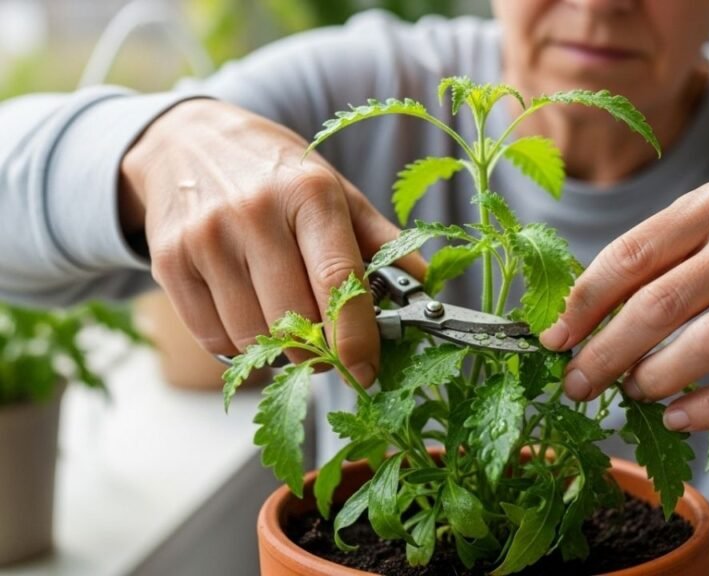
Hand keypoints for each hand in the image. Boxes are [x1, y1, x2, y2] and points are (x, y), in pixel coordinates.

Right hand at [120, 99, 424, 384]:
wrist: (188, 142)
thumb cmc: (275, 173)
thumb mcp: (335, 191)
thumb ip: (381, 242)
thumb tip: (425, 290)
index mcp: (310, 194)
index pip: (337, 281)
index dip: (356, 337)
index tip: (366, 371)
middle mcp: (254, 213)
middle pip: (294, 319)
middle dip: (319, 349)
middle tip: (328, 347)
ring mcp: (205, 238)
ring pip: (252, 336)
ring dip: (278, 350)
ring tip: (287, 324)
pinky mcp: (169, 262)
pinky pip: (213, 338)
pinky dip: (238, 345)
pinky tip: (248, 314)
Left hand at [540, 180, 708, 430]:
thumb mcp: (708, 226)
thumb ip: (651, 262)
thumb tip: (575, 320)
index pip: (631, 255)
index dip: (585, 303)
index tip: (554, 340)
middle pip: (663, 303)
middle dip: (608, 351)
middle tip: (577, 384)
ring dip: (656, 378)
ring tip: (629, 393)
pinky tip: (676, 418)